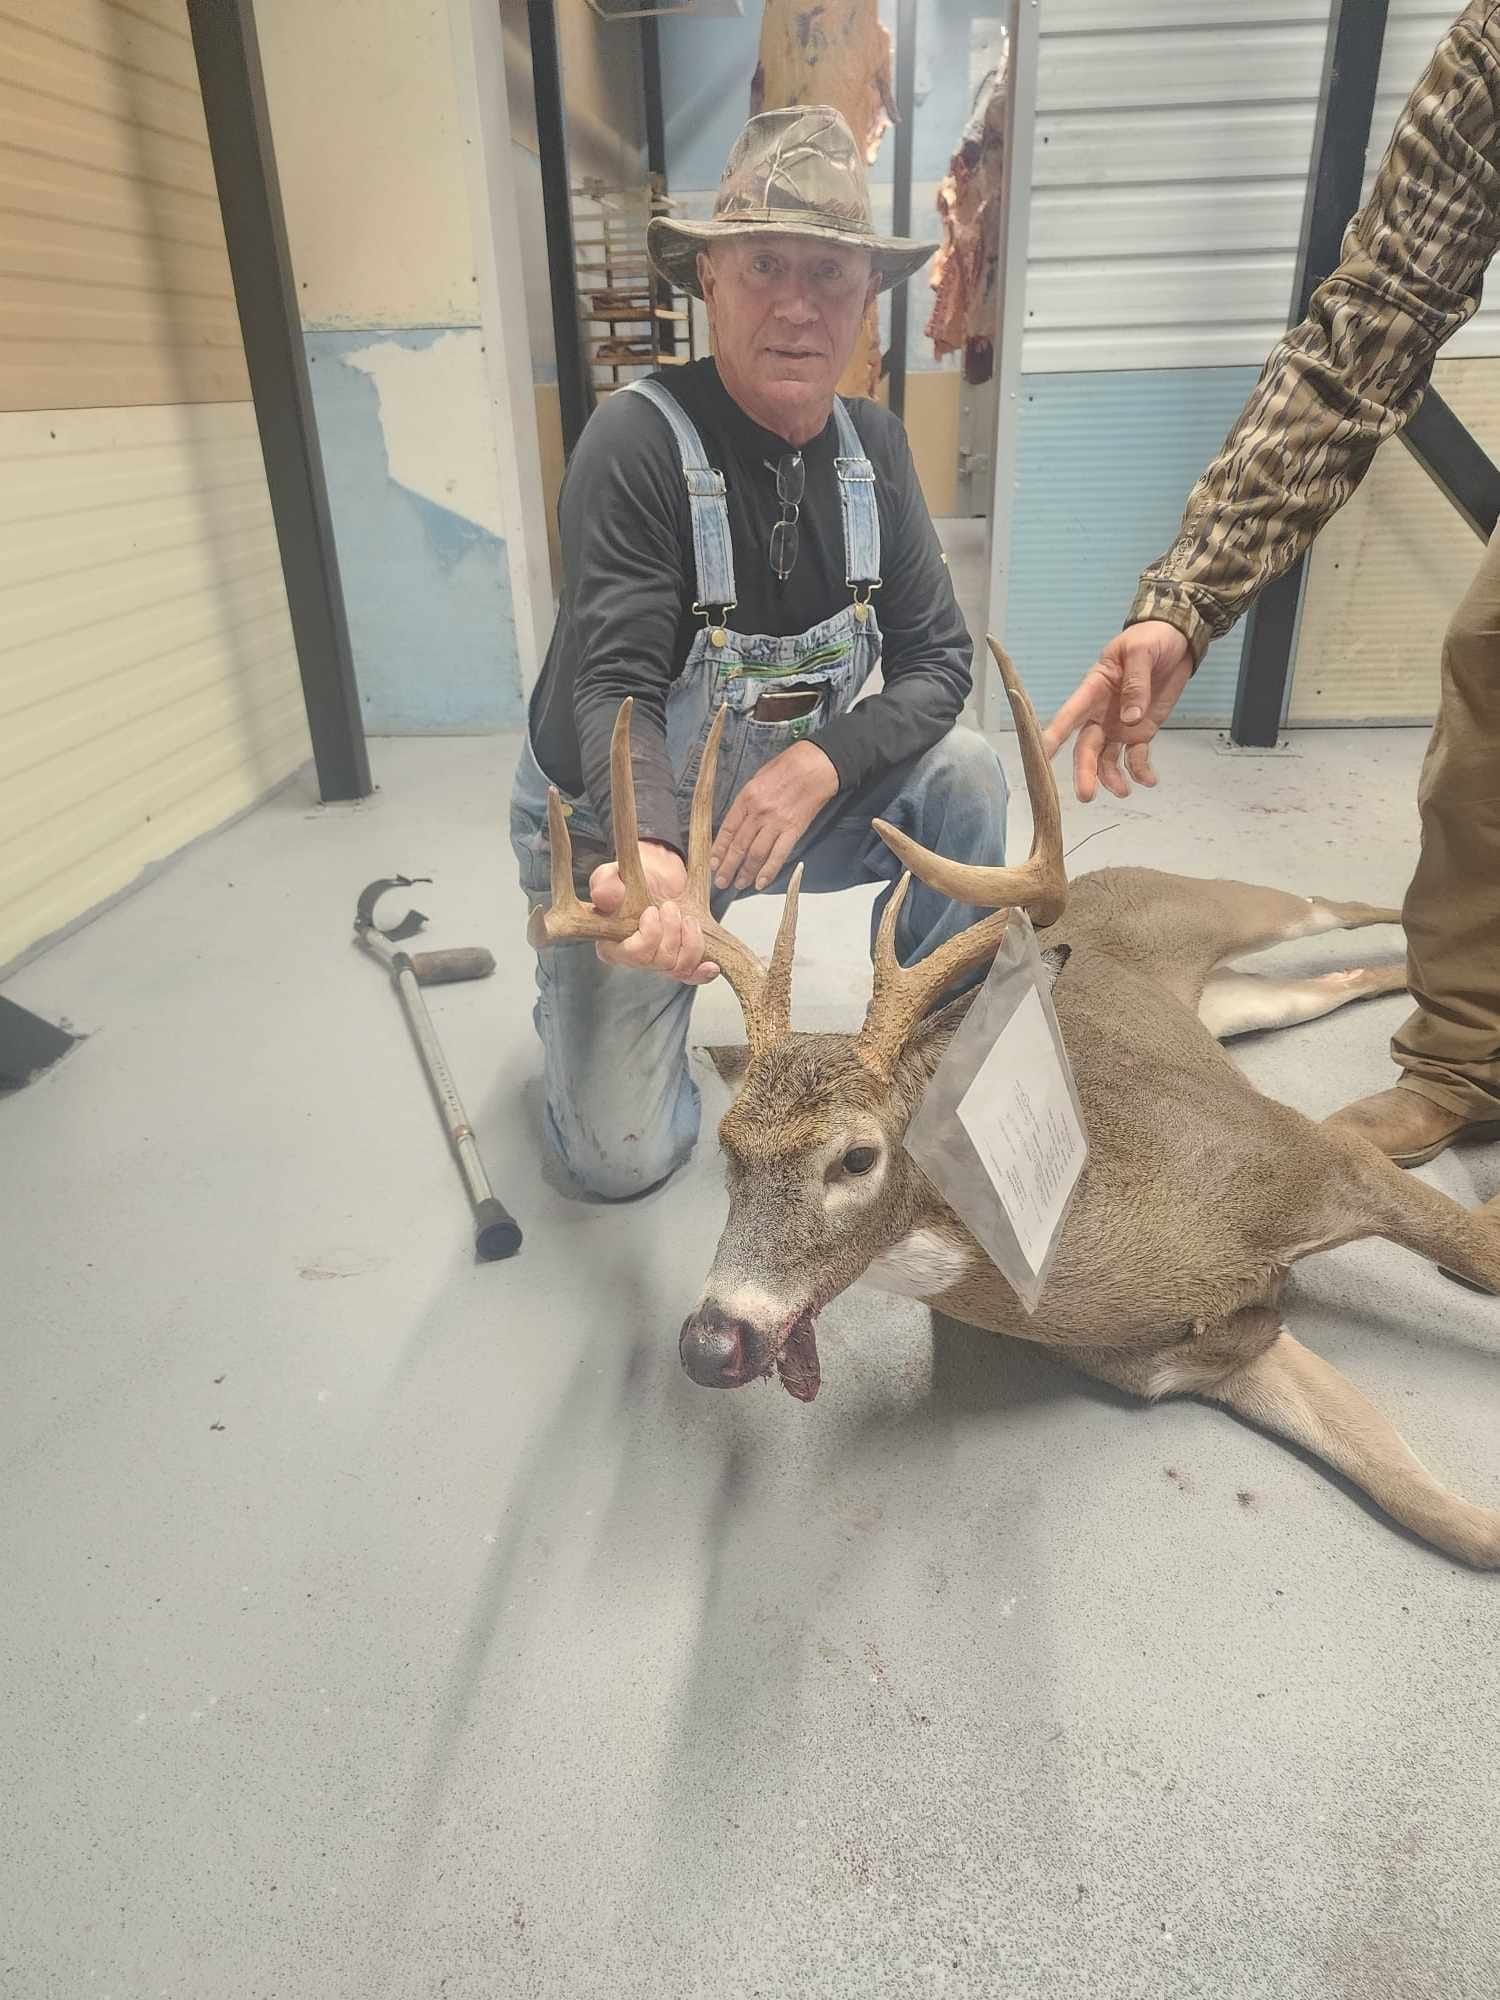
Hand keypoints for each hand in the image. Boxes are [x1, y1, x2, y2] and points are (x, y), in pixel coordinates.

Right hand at [590, 841, 719, 984]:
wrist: (654, 876)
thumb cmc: (629, 879)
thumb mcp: (613, 876)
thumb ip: (606, 884)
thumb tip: (602, 896)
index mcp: (611, 945)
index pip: (631, 955)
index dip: (648, 936)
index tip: (652, 910)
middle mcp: (634, 960)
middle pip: (657, 962)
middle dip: (671, 932)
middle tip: (671, 906)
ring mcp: (658, 964)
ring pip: (678, 967)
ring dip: (689, 940)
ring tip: (687, 918)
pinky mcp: (678, 962)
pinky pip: (691, 976)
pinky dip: (702, 973)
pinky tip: (712, 966)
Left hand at [712, 740, 839, 891]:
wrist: (816, 765)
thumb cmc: (787, 767)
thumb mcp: (757, 778)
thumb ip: (747, 802)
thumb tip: (738, 824)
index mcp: (746, 798)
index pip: (727, 829)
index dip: (719, 849)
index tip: (713, 863)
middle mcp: (758, 812)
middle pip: (739, 845)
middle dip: (728, 866)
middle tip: (721, 882)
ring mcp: (777, 823)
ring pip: (756, 854)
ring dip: (746, 872)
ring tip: (739, 884)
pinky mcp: (794, 830)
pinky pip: (779, 855)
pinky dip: (769, 871)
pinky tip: (761, 882)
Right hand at [1042, 620, 1194, 801]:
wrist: (1176, 641)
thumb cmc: (1151, 639)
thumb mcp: (1141, 652)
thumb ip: (1135, 684)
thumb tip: (1131, 718)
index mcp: (1094, 689)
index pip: (1070, 715)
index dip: (1054, 736)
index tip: (1042, 757)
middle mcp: (1101, 713)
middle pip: (1086, 747)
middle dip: (1085, 771)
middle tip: (1086, 795)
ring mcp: (1119, 726)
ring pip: (1107, 758)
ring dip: (1111, 777)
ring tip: (1124, 791)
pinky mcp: (1140, 733)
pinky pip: (1136, 758)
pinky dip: (1140, 772)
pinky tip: (1149, 781)